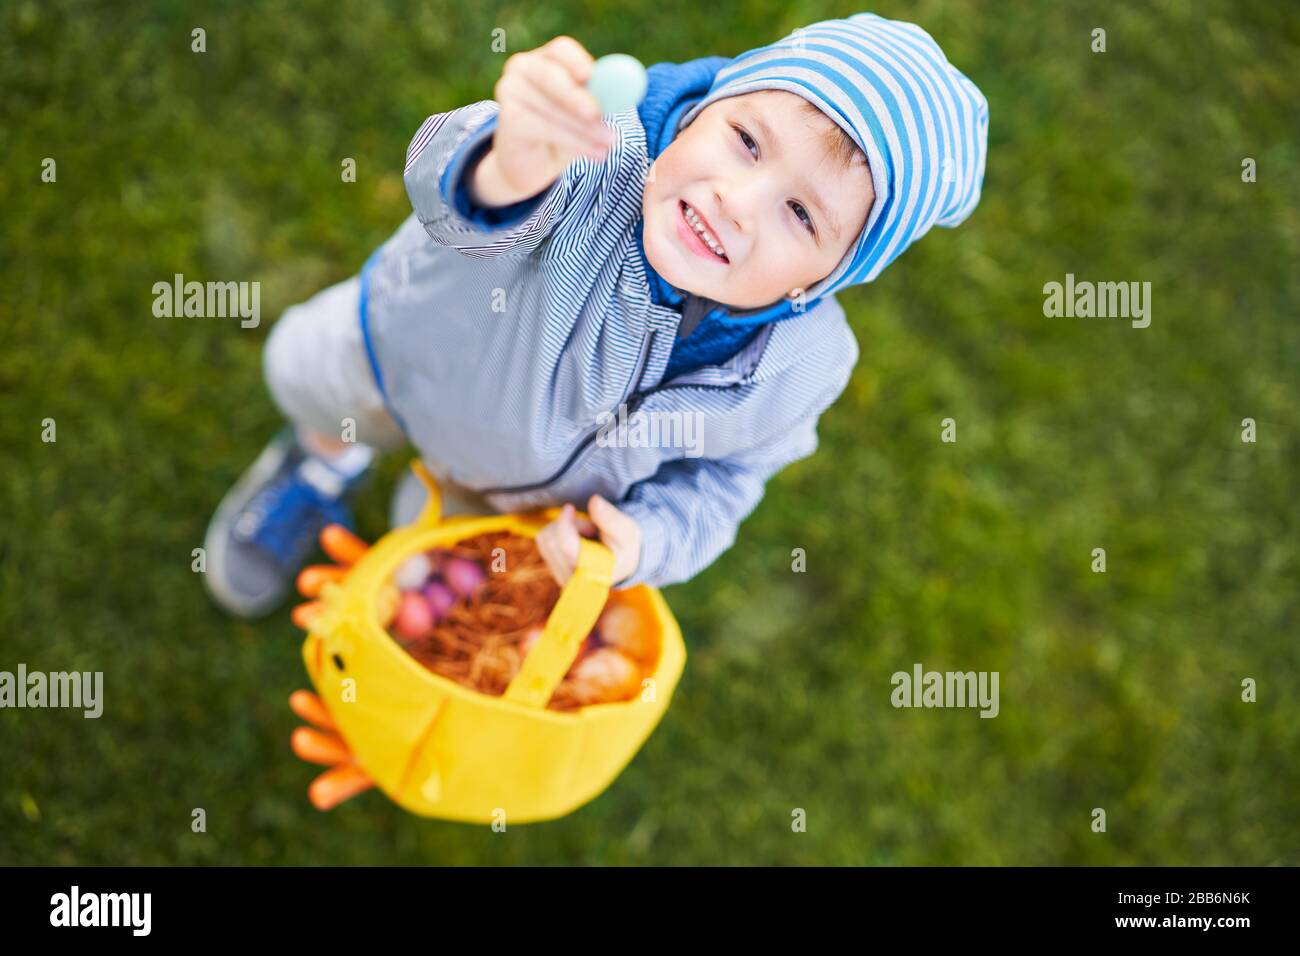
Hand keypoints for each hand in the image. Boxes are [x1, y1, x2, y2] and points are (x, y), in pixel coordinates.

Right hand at [479, 36, 616, 203]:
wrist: (530, 165)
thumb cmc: (564, 133)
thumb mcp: (587, 115)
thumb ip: (602, 98)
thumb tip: (628, 86)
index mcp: (545, 59)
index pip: (561, 50)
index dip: (578, 61)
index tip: (592, 77)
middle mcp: (522, 68)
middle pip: (549, 75)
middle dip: (576, 96)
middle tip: (599, 114)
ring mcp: (510, 91)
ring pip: (551, 109)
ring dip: (583, 130)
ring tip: (608, 146)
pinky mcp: (507, 119)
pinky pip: (543, 129)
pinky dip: (572, 143)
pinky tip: (594, 155)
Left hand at [535, 495, 641, 586]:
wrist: (621, 561)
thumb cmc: (625, 545)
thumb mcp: (626, 530)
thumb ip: (611, 518)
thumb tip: (594, 501)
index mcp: (594, 573)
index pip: (567, 547)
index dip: (564, 523)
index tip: (570, 508)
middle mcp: (575, 580)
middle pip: (552, 541)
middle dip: (569, 525)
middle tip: (589, 527)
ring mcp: (562, 577)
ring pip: (546, 539)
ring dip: (562, 529)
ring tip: (585, 534)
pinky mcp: (554, 570)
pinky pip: (544, 542)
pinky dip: (557, 534)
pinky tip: (575, 539)